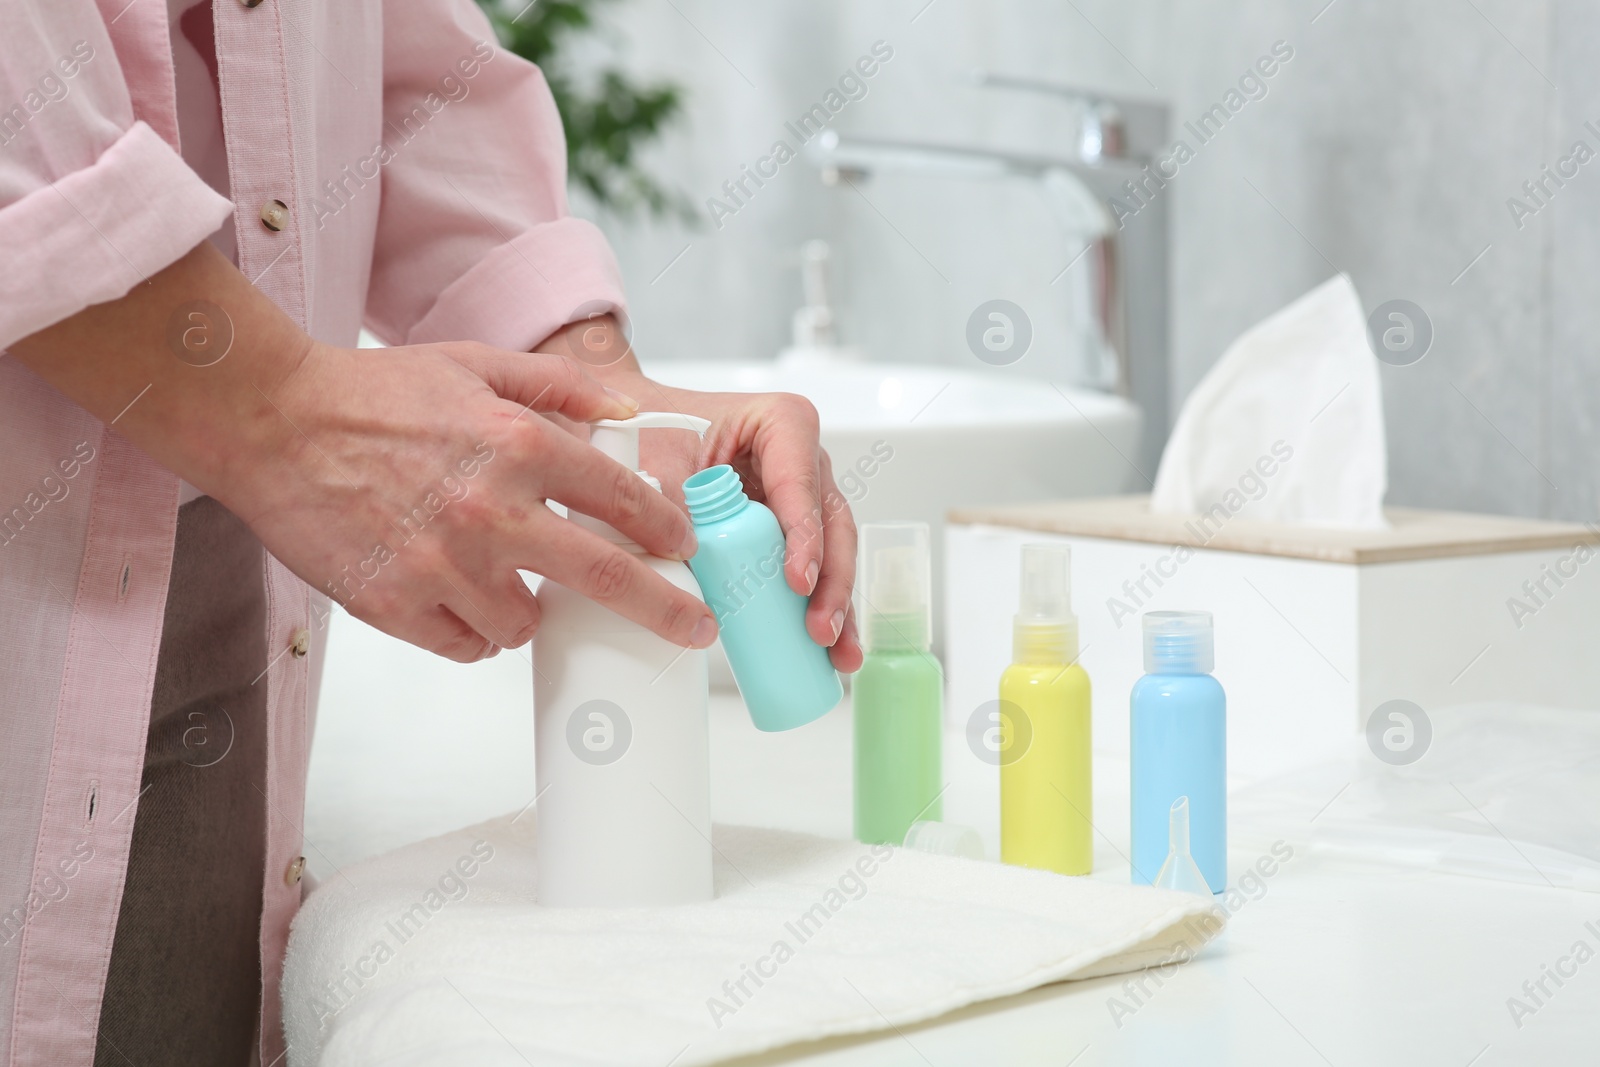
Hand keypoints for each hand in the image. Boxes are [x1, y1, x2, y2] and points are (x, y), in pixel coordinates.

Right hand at [228, 342, 717, 661]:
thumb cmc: (372, 393)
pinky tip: (461, 602)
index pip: (623, 498)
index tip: (685, 550)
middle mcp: (490, 508)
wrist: (269, 422)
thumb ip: (558, 388)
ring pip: (524, 624)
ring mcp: (442, 563)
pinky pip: (464, 645)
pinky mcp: (394, 604)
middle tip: (696, 630)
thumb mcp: (474, 364)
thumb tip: (625, 416)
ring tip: (508, 584)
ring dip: (531, 613)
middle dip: (666, 609)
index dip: (666, 530)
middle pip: (606, 576)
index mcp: (517, 442)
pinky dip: (473, 632)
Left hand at [539, 318, 861, 672]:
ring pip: (832, 550)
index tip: (796, 581)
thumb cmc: (650, 432)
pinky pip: (814, 566)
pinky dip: (820, 606)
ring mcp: (801, 496)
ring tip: (836, 654)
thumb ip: (669, 505)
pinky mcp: (789, 529)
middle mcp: (803, 458)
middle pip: (831, 523)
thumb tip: (678, 562)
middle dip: (831, 582)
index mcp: (782, 424)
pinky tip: (829, 650)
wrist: (634, 433)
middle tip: (820, 629)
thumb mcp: (656, 462)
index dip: (805, 535)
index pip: (801, 483)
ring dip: (836, 604)